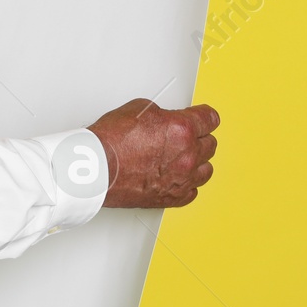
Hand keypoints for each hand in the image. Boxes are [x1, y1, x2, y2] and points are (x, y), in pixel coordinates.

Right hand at [88, 98, 218, 207]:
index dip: (205, 116)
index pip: (210, 119)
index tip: (204, 117)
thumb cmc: (111, 141)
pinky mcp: (172, 197)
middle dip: (199, 138)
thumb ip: (163, 115)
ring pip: (206, 170)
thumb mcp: (139, 109)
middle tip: (188, 136)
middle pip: (210, 144)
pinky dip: (187, 183)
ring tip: (184, 158)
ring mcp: (181, 179)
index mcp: (182, 129)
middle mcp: (187, 155)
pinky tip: (178, 177)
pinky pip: (193, 191)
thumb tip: (166, 120)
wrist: (96, 168)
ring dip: (197, 162)